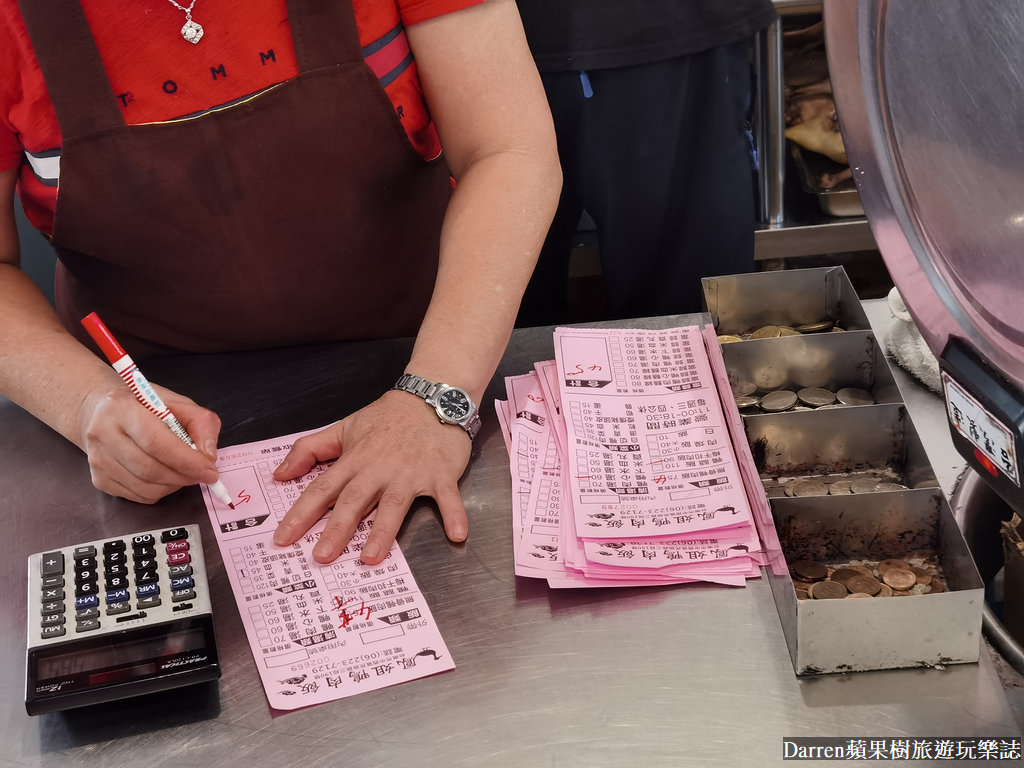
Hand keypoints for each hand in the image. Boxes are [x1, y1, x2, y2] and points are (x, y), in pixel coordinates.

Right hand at [77, 381, 221, 502]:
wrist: (99, 411)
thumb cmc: (143, 406)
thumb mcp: (177, 402)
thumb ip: (200, 423)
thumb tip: (208, 456)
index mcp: (121, 407)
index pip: (156, 442)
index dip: (187, 461)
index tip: (210, 471)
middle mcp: (102, 433)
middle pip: (150, 469)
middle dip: (184, 476)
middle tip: (203, 474)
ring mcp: (97, 459)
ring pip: (145, 487)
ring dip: (174, 485)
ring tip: (184, 472)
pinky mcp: (98, 479)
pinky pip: (138, 496)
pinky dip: (160, 491)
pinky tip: (165, 476)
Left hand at [271, 390, 471, 564]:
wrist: (432, 396)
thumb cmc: (389, 417)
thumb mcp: (344, 427)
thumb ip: (310, 449)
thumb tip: (279, 474)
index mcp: (355, 460)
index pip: (322, 488)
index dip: (301, 513)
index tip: (283, 538)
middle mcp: (379, 469)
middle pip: (354, 501)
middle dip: (336, 529)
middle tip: (321, 557)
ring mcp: (411, 473)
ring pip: (393, 504)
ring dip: (382, 531)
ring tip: (370, 558)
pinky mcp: (441, 474)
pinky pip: (447, 497)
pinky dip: (454, 514)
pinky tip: (457, 535)